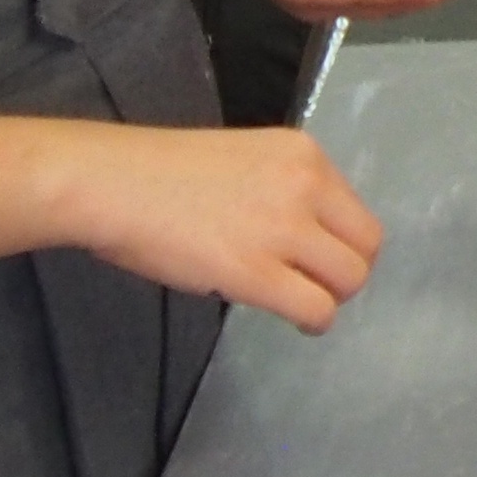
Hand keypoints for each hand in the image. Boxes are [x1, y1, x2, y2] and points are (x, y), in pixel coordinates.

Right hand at [55, 124, 383, 330]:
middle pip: (366, 246)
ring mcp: (283, 228)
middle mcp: (305, 185)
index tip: (316, 258)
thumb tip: (306, 233)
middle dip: (345, 274)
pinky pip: (315, 309)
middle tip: (313, 286)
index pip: (356, 210)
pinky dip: (312, 322)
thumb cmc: (159, 174)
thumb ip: (282, 189)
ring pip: (349, 280)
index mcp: (303, 154)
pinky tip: (292, 321)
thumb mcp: (243, 160)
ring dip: (329, 299)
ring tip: (299, 303)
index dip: (342, 242)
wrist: (110, 183)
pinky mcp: (256, 271)